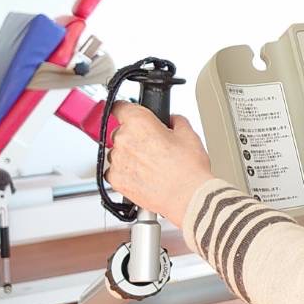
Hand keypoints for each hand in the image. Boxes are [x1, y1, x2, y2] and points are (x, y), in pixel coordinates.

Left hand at [107, 103, 214, 226]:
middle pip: (120, 132)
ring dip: (129, 156)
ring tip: (151, 165)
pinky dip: (126, 173)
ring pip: (118, 153)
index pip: (120, 107)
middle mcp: (124, 140)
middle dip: (135, 137)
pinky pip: (115, 172)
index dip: (126, 109)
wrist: (188, 197)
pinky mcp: (116, 180)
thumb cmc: (189, 169)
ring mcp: (118, 161)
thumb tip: (172, 121)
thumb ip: (175, 121)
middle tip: (154, 146)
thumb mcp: (189, 135)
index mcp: (139, 123)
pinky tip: (144, 176)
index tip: (128, 112)